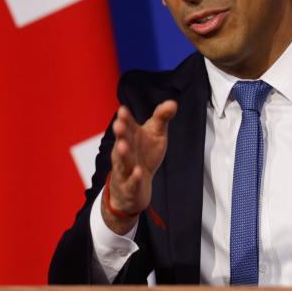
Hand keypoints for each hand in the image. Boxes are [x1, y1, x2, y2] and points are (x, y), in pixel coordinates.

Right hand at [103, 100, 177, 233]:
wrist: (136, 187)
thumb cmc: (144, 155)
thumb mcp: (155, 134)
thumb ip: (161, 118)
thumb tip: (172, 103)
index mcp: (130, 138)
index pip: (127, 126)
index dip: (125, 119)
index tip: (123, 110)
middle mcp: (125, 152)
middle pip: (122, 142)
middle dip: (120, 134)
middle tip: (118, 124)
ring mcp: (126, 170)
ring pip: (123, 162)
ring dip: (123, 154)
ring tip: (122, 146)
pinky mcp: (130, 187)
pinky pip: (131, 183)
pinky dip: (134, 178)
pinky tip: (138, 172)